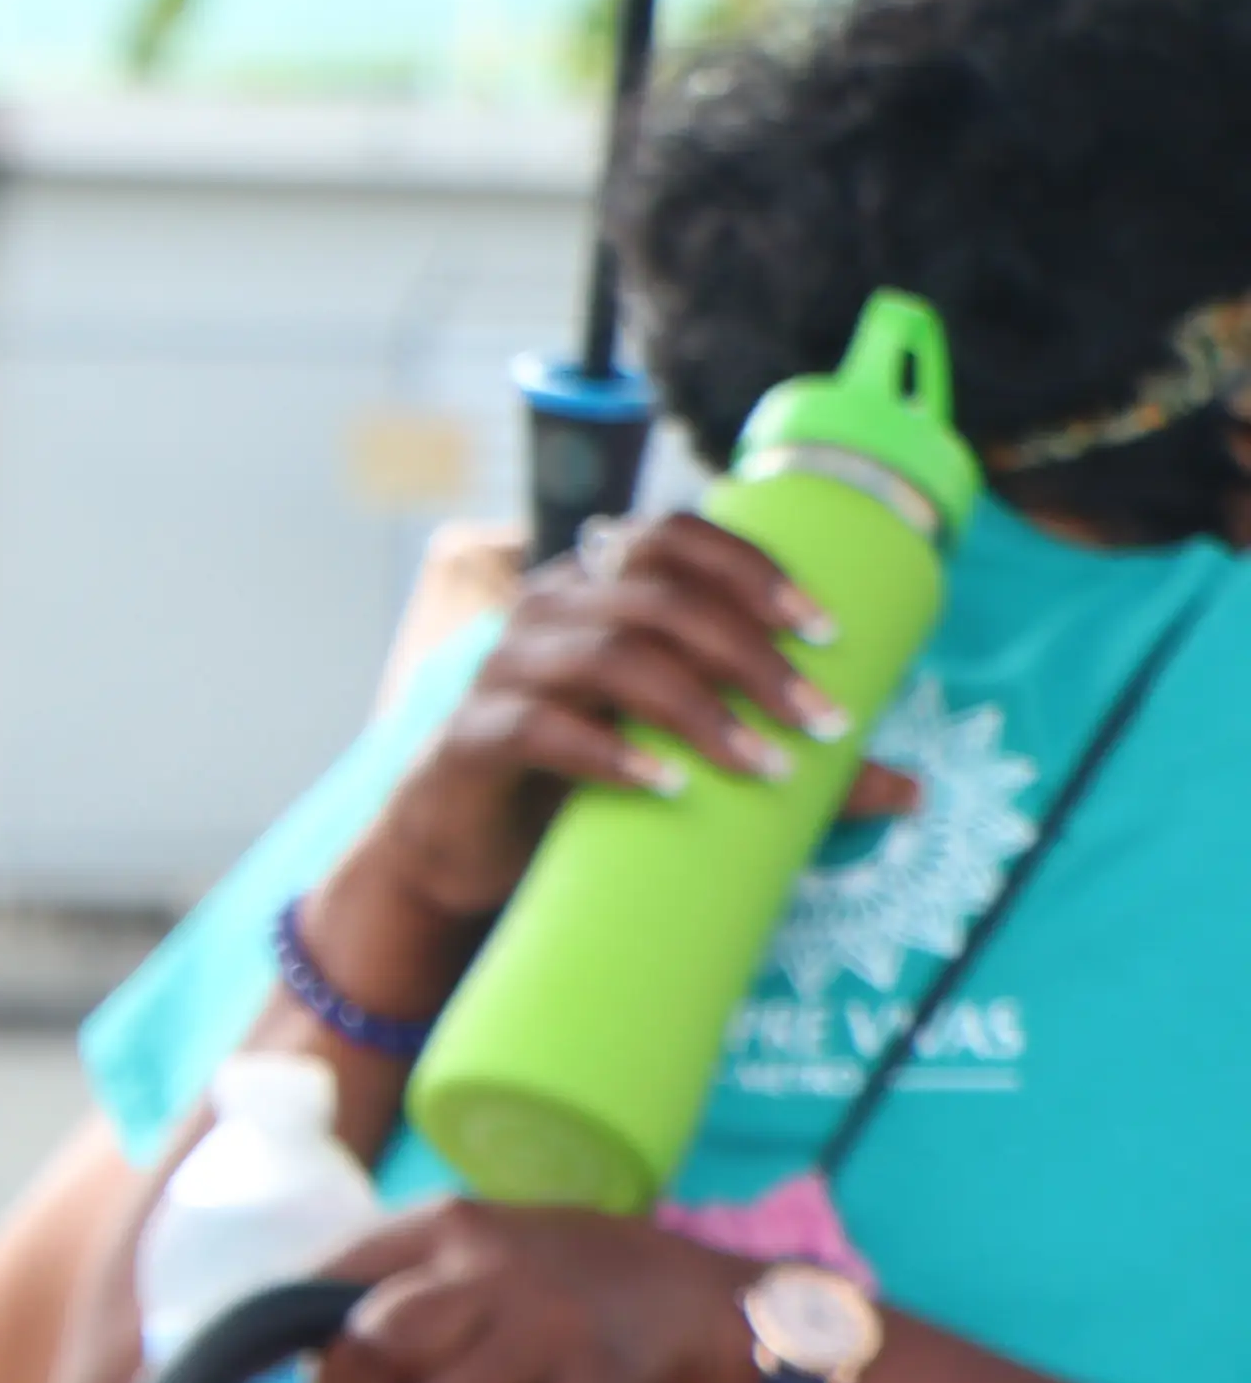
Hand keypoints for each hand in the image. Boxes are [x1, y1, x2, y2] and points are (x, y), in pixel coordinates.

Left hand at [314, 1203, 760, 1382]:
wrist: (710, 1314)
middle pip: (377, 1341)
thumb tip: (326, 1333)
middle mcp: (496, 1276)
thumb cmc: (580, 1276)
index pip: (345, 1270)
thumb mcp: (496, 1239)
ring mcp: (545, 1341)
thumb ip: (420, 1270)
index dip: (306, 1326)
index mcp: (458, 1225)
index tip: (306, 1357)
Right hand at [344, 515, 886, 932]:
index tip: (827, 631)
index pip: (672, 535)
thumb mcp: (690, 753)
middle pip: (656, 597)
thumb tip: (911, 788)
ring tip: (767, 767)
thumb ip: (781, 753)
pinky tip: (668, 785)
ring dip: (701, 710)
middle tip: (820, 723)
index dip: (751, 568)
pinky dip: (612, 752)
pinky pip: (540, 727)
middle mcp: (547, 611)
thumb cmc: (590, 778)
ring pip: (609, 658)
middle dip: (752, 656)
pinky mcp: (472, 737)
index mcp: (597, 587)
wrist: (470, 847)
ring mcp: (502, 669)